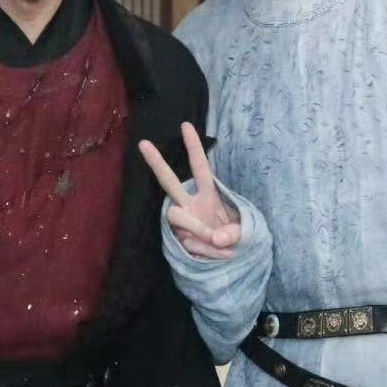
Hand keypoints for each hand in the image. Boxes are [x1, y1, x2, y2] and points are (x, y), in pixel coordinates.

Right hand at [138, 122, 241, 260]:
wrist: (230, 261)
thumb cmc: (235, 237)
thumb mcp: (243, 232)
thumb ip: (233, 233)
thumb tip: (217, 238)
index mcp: (208, 194)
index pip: (200, 167)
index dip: (193, 147)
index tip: (185, 125)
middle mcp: (190, 204)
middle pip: (169, 181)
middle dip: (156, 163)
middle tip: (143, 143)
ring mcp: (181, 222)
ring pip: (175, 215)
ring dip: (198, 229)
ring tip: (219, 241)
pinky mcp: (178, 240)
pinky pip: (189, 244)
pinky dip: (208, 252)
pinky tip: (220, 255)